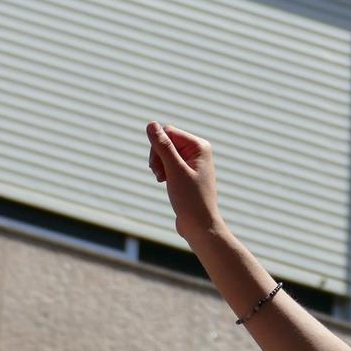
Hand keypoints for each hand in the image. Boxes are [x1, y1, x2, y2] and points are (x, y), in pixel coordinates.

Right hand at [145, 120, 221, 239]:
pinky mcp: (186, 172)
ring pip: (164, 152)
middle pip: (165, 141)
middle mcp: (198, 151)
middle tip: (160, 175)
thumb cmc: (191, 199)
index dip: (158, 147)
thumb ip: (163, 146)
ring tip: (162, 180)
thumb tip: (151, 124)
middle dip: (158, 157)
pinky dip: (163, 171)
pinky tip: (164, 182)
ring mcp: (192, 162)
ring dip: (159, 165)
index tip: (159, 167)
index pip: (168, 132)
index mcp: (200, 146)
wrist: (200, 226)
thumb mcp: (174, 170)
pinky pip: (168, 162)